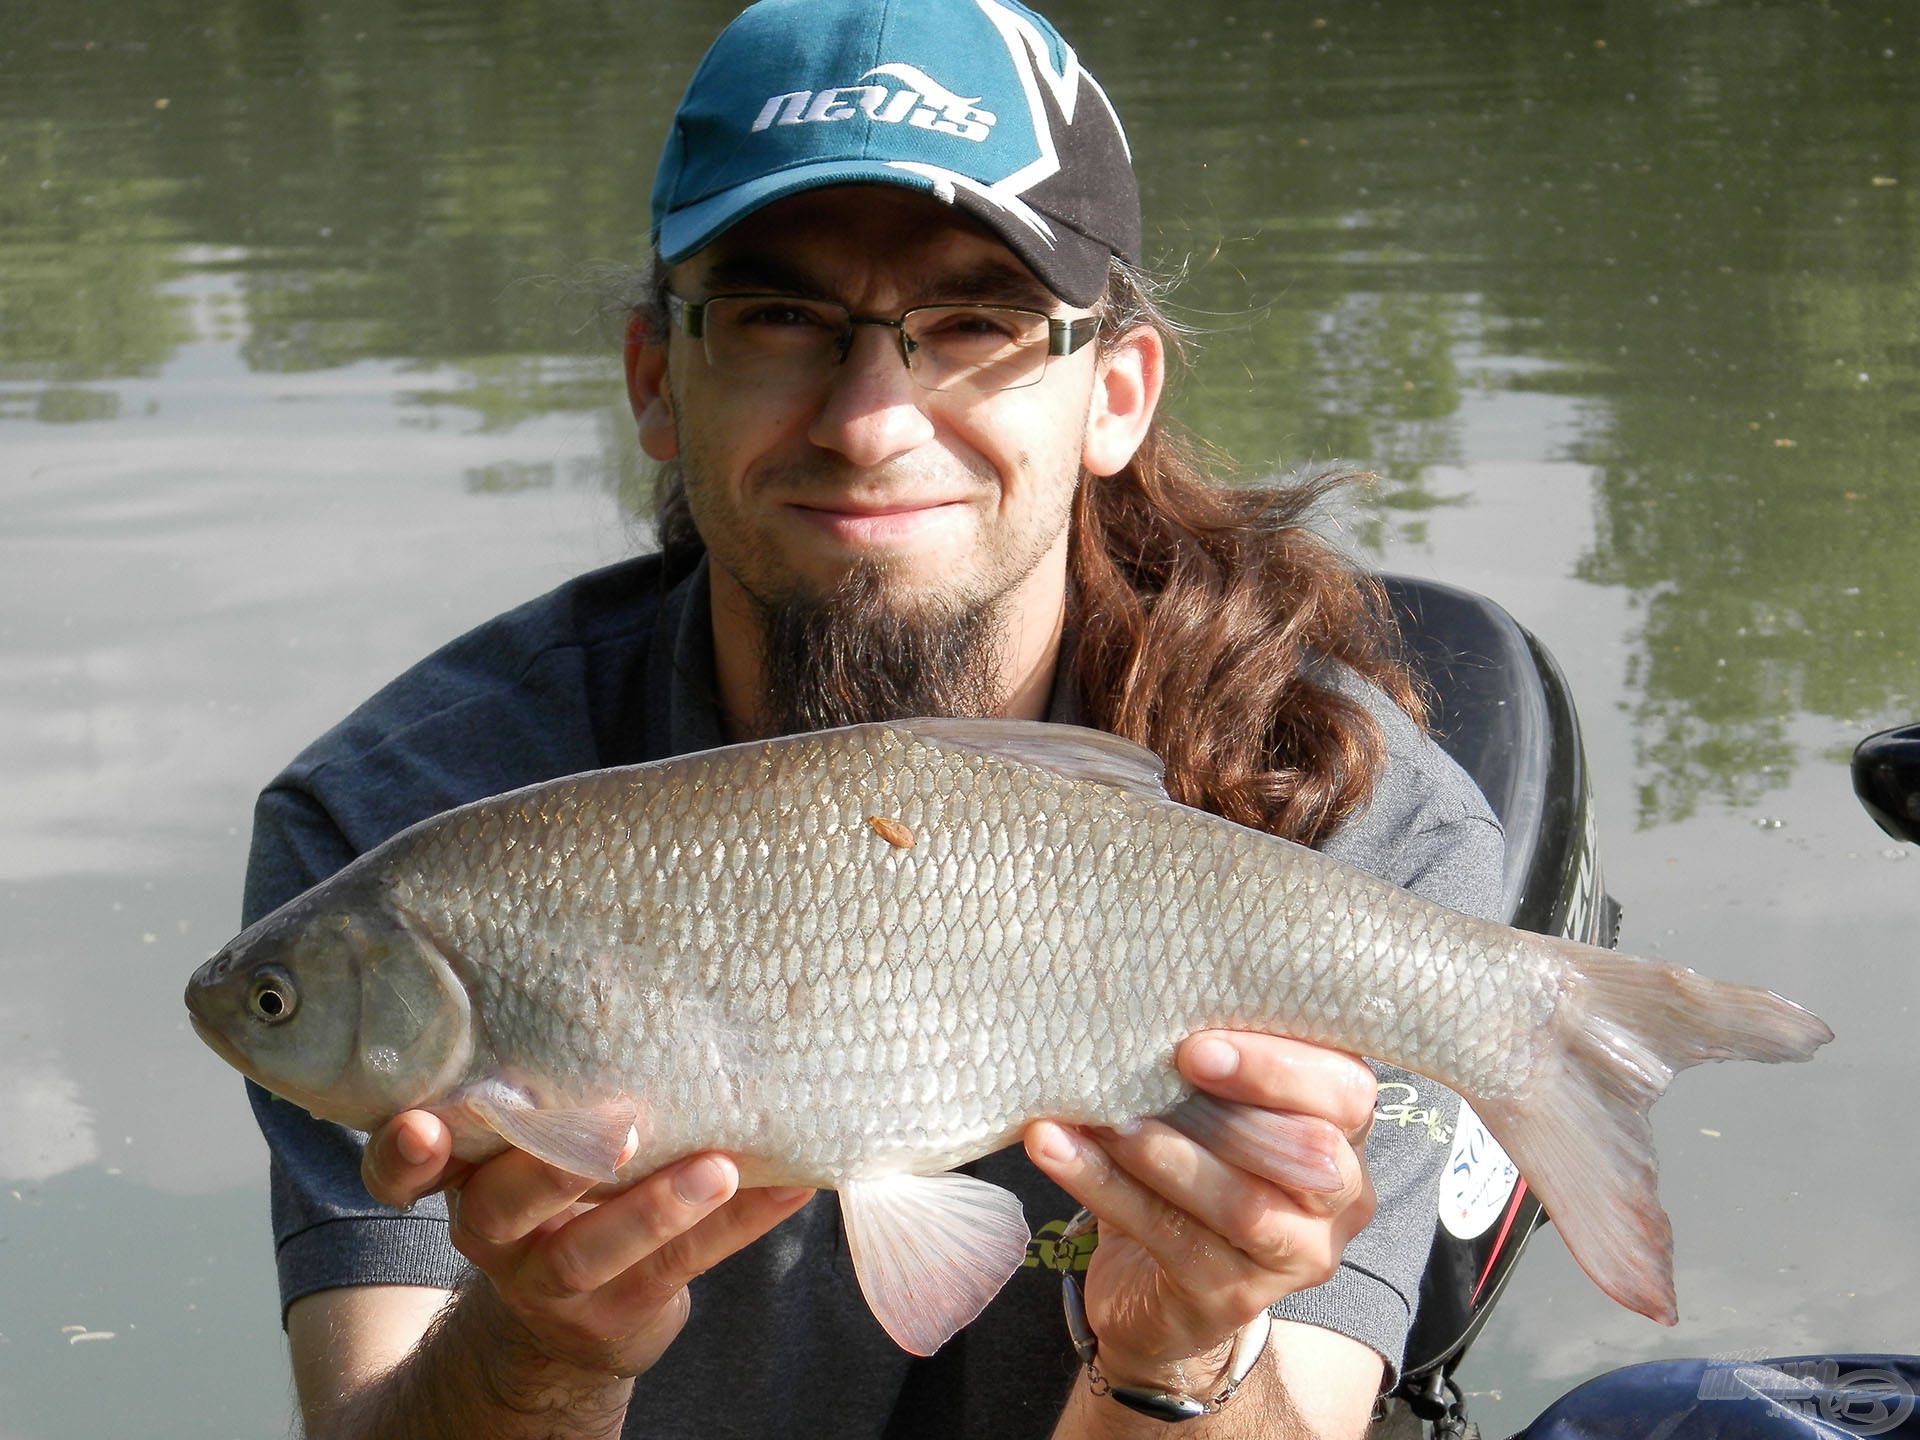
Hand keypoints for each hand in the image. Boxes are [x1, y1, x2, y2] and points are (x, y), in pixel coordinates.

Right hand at [363, 1111, 814, 1378]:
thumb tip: (631, 968)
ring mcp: (551, 1283)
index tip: (421, 1122)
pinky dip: (740, 1224)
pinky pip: (682, 1267)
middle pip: (505, 1207)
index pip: (406, 1173)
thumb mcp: (534, 1140)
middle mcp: (493, 1232)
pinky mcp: (616, 1313)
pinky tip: (789, 1183)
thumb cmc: (565, 1180)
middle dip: (555, 1168)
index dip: (404, 1154)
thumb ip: (549, 1086)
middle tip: (622, 1128)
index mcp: (464, 1178)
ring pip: (594, 1251)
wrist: (582, 1312)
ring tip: (721, 1167)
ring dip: (660, 1207)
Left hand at [1023, 1032, 1375, 1390]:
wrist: (1153, 1286)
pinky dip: (1107, 1188)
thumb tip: (1140, 998)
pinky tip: (1057, 1149)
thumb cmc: (1189, 1162)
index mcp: (1344, 1132)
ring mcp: (1292, 1257)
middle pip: (1316, 1151)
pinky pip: (1172, 1238)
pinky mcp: (1230, 1296)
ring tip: (1101, 1114)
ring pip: (1242, 1203)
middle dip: (1242, 1101)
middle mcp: (1338, 1199)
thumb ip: (1208, 1062)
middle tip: (1168, 1063)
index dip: (1281, 1064)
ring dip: (1164, 1153)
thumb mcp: (1212, 1106)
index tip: (1198, 1043)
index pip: (1348, 1090)